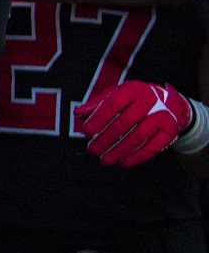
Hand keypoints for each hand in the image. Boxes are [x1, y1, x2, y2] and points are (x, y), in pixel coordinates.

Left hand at [74, 80, 200, 165]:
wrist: (172, 104)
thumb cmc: (136, 99)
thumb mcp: (117, 94)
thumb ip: (97, 104)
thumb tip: (78, 113)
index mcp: (132, 90)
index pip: (113, 104)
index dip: (99, 118)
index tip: (87, 132)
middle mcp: (148, 102)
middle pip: (124, 123)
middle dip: (106, 139)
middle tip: (93, 150)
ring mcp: (161, 117)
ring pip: (138, 137)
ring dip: (119, 151)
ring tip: (105, 160)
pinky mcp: (170, 132)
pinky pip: (153, 147)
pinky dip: (138, 157)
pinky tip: (124, 162)